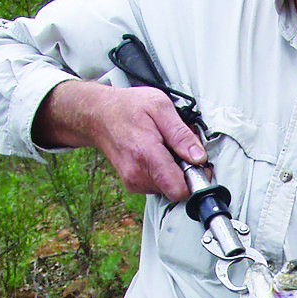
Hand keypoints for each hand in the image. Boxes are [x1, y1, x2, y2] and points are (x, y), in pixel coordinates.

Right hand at [33, 78, 207, 200]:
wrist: (98, 115)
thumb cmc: (128, 107)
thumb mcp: (160, 107)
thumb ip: (181, 134)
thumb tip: (199, 157)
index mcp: (147, 155)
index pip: (179, 190)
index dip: (195, 181)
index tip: (199, 166)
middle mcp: (138, 174)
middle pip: (176, 189)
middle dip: (184, 172)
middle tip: (179, 148)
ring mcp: (133, 182)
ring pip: (167, 188)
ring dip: (173, 172)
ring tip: (164, 148)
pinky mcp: (132, 184)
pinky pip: (157, 186)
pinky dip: (162, 173)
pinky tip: (156, 155)